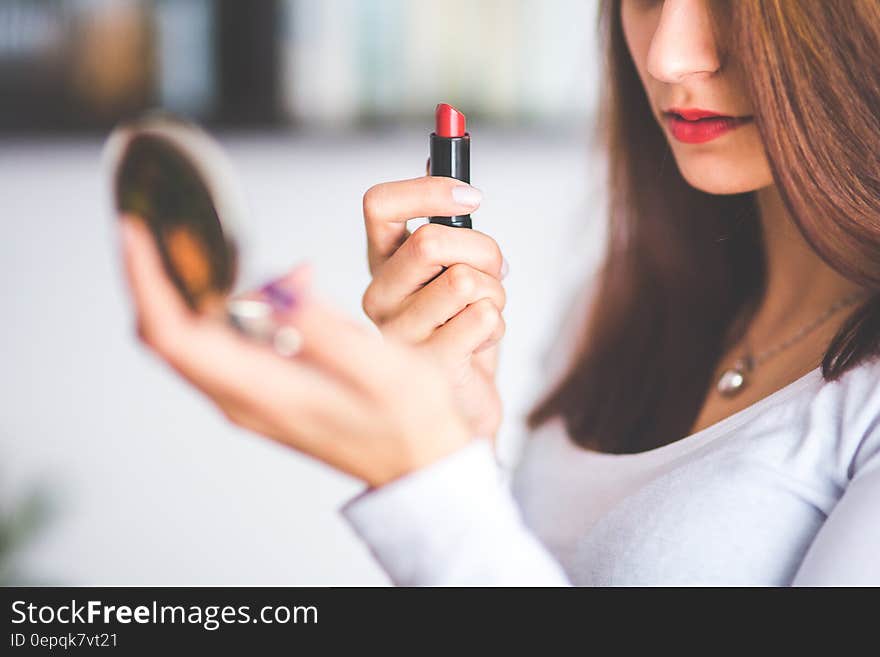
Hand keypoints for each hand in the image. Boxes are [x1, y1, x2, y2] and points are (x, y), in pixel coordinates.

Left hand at [119, 216, 471, 487]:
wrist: (420, 465)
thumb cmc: (410, 423)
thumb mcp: (383, 371)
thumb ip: (326, 331)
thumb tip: (278, 287)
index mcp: (263, 391)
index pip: (175, 334)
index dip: (148, 280)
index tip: (136, 232)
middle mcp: (242, 398)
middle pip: (169, 334)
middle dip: (155, 276)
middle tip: (160, 225)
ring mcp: (249, 398)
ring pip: (190, 338)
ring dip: (195, 288)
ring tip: (232, 252)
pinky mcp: (263, 393)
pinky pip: (222, 344)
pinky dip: (230, 305)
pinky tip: (282, 287)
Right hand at [361, 175, 506, 439]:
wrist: (464, 402)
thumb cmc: (459, 329)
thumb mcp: (453, 267)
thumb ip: (445, 220)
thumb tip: (442, 152)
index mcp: (382, 264)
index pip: (379, 205)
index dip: (428, 189)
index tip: (473, 197)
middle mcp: (378, 296)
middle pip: (432, 241)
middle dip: (484, 251)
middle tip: (493, 272)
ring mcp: (398, 334)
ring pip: (466, 281)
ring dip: (495, 293)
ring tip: (484, 314)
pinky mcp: (426, 367)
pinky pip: (484, 319)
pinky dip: (497, 326)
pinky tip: (480, 344)